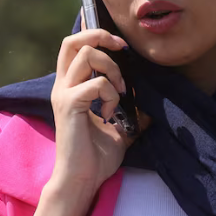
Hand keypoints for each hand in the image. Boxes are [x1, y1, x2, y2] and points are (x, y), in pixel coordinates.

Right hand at [6, 28, 149, 215]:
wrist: (83, 180)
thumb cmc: (96, 157)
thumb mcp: (120, 129)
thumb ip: (131, 112)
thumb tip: (152, 103)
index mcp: (71, 87)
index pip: (74, 47)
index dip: (95, 36)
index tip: (120, 47)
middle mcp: (63, 86)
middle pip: (72, 41)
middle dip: (100, 36)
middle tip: (121, 51)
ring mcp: (64, 94)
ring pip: (86, 54)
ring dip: (111, 68)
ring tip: (119, 90)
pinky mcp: (69, 105)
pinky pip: (96, 84)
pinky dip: (110, 94)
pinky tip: (112, 113)